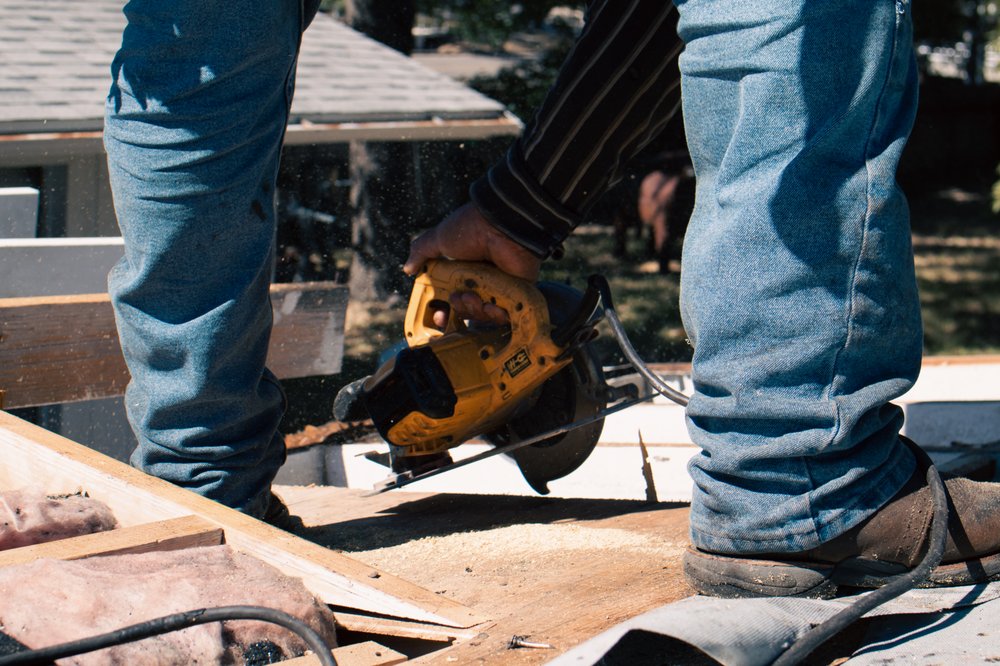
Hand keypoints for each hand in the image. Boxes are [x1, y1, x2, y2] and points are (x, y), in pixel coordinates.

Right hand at [404, 203, 542, 326]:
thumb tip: (407, 268)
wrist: (501, 226)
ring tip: (473, 298)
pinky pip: (507, 314)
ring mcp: (501, 287)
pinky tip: (491, 306)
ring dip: (476, 311)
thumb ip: (422, 252)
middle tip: (457, 301)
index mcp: (464, 271)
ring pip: (485, 314)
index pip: (453, 298)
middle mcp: (482, 280)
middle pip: (469, 310)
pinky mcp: (518, 292)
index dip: (445, 311)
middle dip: (460, 310)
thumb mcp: (439, 238)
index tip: (439, 316)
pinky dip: (497, 315)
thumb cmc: (471, 229)